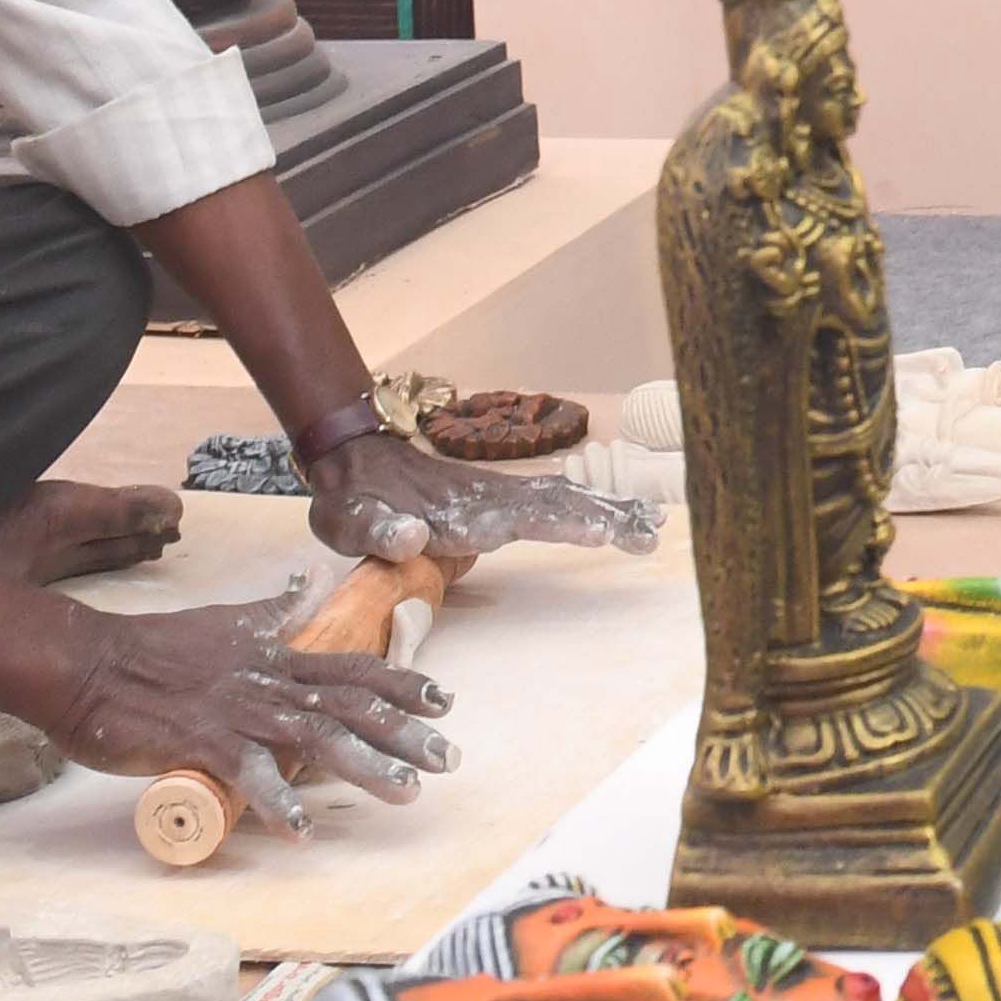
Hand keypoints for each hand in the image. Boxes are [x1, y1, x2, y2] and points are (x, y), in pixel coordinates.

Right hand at [44, 587, 453, 834]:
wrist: (89, 662)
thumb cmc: (154, 648)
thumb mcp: (226, 621)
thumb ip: (272, 610)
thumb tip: (307, 582)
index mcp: (275, 657)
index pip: (353, 668)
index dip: (401, 684)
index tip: (445, 701)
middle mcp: (267, 681)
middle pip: (351, 705)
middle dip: (405, 732)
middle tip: (450, 759)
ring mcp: (237, 711)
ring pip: (316, 736)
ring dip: (365, 765)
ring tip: (406, 792)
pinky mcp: (201, 741)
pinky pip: (247, 773)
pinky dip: (277, 798)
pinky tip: (302, 827)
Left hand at [304, 431, 659, 571]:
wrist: (353, 462)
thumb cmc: (350, 498)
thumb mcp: (347, 517)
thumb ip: (377, 528)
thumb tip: (409, 537)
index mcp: (462, 510)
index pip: (523, 516)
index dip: (563, 524)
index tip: (601, 534)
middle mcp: (491, 501)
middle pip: (561, 504)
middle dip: (608, 516)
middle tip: (653, 532)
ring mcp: (498, 501)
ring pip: (565, 502)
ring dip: (609, 511)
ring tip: (653, 525)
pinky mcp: (498, 506)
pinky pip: (554, 507)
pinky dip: (589, 510)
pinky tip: (615, 518)